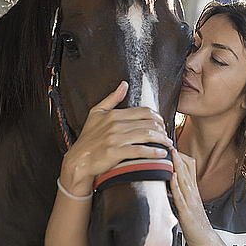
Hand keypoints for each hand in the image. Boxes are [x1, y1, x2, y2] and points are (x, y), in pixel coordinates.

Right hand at [59, 81, 172, 195]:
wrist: (77, 160)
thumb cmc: (88, 139)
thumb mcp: (96, 113)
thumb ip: (112, 99)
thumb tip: (123, 85)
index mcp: (113, 115)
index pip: (144, 112)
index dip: (157, 117)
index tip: (162, 124)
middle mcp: (115, 125)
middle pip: (148, 124)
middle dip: (162, 130)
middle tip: (167, 135)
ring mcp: (115, 139)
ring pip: (146, 135)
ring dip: (161, 140)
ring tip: (168, 144)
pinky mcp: (114, 153)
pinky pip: (139, 151)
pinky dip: (153, 152)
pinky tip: (161, 153)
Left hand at [170, 149, 230, 245]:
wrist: (206, 240)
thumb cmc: (195, 222)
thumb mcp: (187, 203)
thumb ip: (180, 191)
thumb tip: (167, 181)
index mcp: (192, 189)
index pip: (188, 167)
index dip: (180, 156)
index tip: (171, 144)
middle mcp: (193, 192)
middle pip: (187, 169)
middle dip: (178, 155)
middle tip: (169, 141)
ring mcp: (191, 201)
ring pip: (184, 179)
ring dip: (177, 165)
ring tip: (171, 153)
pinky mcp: (187, 212)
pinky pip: (181, 197)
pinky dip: (176, 185)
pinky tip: (172, 177)